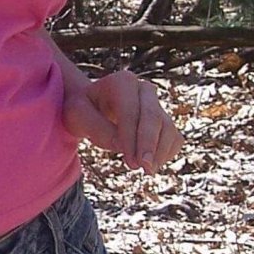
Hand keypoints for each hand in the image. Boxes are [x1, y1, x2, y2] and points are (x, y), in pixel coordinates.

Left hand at [62, 69, 185, 174]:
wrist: (93, 107)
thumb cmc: (83, 110)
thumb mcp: (78, 116)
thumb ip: (97, 128)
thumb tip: (122, 146)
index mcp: (122, 82)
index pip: (130, 112)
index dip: (131, 139)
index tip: (131, 163)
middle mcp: (144, 89)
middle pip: (154, 117)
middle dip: (149, 145)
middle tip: (145, 168)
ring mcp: (157, 104)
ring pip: (167, 128)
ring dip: (160, 152)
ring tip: (147, 171)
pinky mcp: (164, 120)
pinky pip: (174, 138)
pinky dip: (167, 153)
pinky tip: (153, 164)